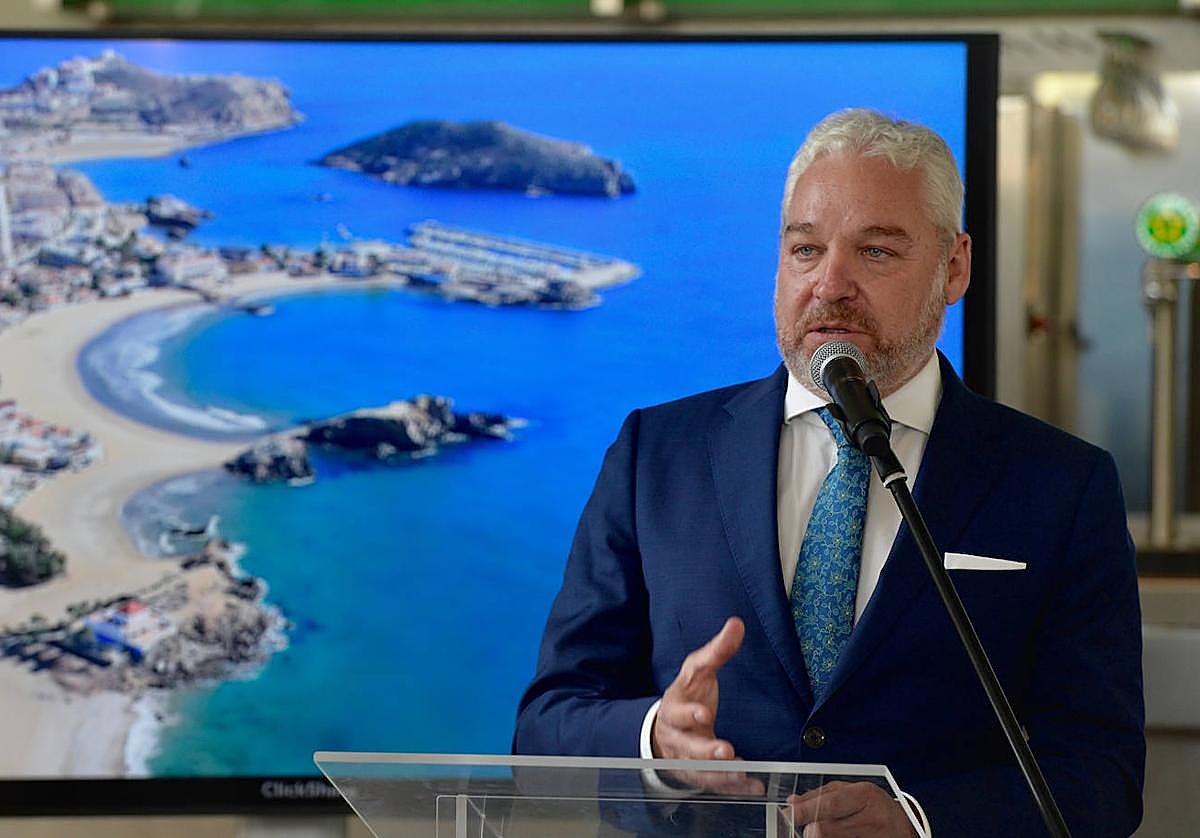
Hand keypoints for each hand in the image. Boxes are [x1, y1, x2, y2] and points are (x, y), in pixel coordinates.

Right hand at [651, 617, 761, 794]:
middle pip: (688, 746)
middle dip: (706, 750)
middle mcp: (678, 737)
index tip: (703, 714)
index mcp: (674, 708)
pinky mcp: (700, 775)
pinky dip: (735, 788)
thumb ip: (717, 650)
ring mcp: (687, 759)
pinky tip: (754, 786)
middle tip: (726, 750)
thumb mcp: (698, 671)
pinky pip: (716, 785)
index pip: (678, 710)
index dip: (688, 713)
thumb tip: (737, 623)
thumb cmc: (687, 696)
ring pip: (701, 770)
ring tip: (741, 771)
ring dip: (721, 773)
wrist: (665, 731)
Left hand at [787, 781, 916, 836]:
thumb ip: (821, 795)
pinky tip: (836, 837)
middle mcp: (870, 820)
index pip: (828, 805)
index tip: (788, 815)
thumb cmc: (874, 806)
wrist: (905, 827)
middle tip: (806, 829)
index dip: (804, 811)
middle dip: (809, 831)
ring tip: (825, 832)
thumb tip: (793, 801)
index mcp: (864, 796)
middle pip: (825, 830)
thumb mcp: (852, 791)